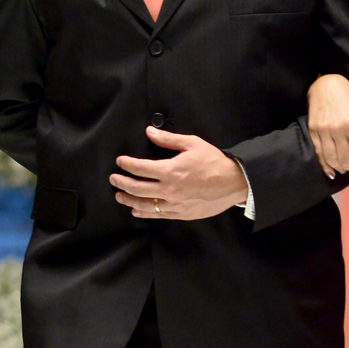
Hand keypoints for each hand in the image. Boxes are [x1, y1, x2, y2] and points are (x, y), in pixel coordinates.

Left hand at [112, 128, 248, 220]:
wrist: (234, 183)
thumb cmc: (214, 162)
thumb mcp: (192, 144)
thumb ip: (168, 140)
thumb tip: (150, 132)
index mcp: (170, 171)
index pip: (140, 168)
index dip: (126, 164)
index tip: (120, 161)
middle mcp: (168, 190)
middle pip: (137, 188)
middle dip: (121, 182)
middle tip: (114, 178)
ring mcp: (174, 204)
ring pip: (144, 205)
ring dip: (128, 200)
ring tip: (119, 196)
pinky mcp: (181, 214)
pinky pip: (158, 215)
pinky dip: (144, 213)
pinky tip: (136, 211)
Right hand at [307, 74, 348, 178]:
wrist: (327, 85)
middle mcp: (339, 129)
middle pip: (345, 158)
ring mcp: (324, 131)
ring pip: (332, 158)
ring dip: (339, 167)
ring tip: (343, 169)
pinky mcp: (313, 131)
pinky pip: (319, 153)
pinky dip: (325, 165)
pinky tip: (330, 171)